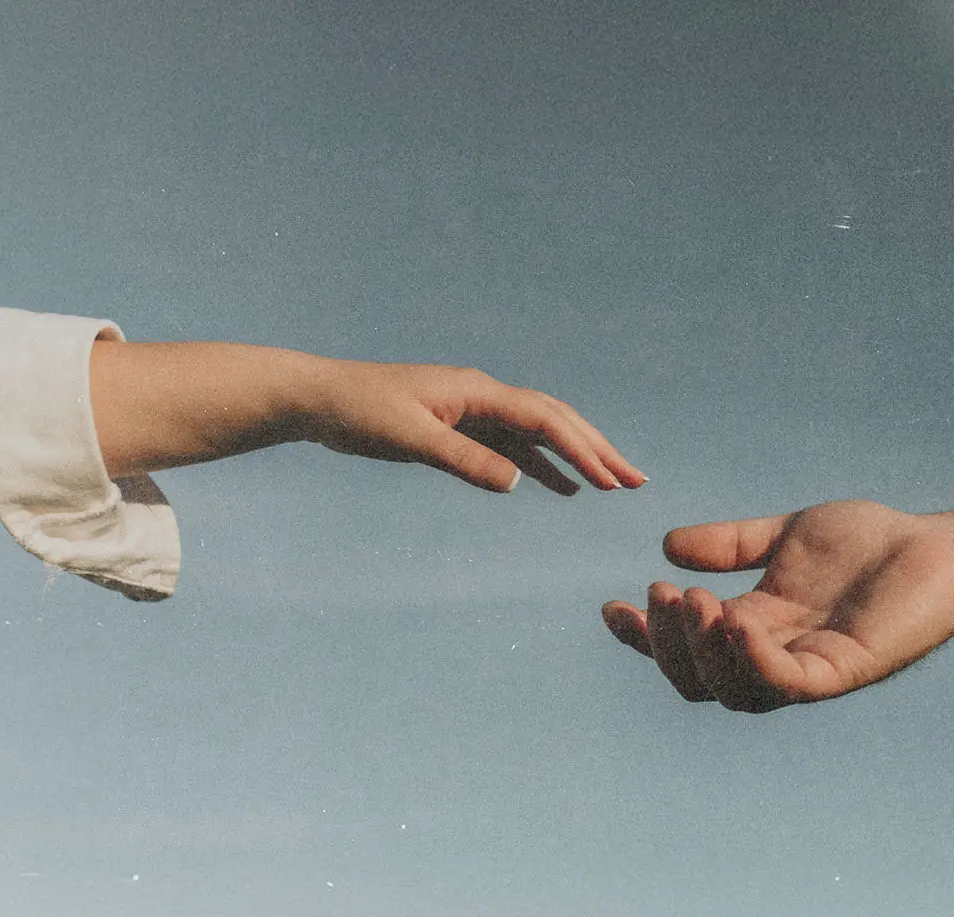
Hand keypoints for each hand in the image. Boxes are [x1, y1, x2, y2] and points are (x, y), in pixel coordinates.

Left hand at [304, 360, 645, 493]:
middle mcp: (482, 395)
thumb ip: (463, 460)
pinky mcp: (458, 427)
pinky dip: (542, 466)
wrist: (317, 398)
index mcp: (476, 390)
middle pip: (555, 420)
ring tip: (614, 485)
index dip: (582, 449)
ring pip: (538, 434)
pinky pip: (513, 447)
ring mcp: (472, 410)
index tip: (611, 480)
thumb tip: (518, 482)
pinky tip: (560, 488)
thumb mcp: (410, 438)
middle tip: (636, 480)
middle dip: (598, 449)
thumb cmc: (357, 412)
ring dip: (577, 458)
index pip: (544, 419)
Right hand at [601, 496, 953, 711]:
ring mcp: (809, 668)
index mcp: (756, 629)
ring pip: (735, 690)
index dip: (644, 639)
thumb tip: (667, 545)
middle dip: (667, 645)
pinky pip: (788, 684)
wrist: (942, 547)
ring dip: (701, 653)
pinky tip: (736, 620)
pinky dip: (754, 658)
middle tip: (663, 595)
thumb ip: (732, 543)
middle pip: (700, 681)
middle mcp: (776, 657)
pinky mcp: (845, 670)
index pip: (687, 651)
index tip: (611, 608)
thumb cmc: (872, 543)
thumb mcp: (786, 535)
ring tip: (693, 602)